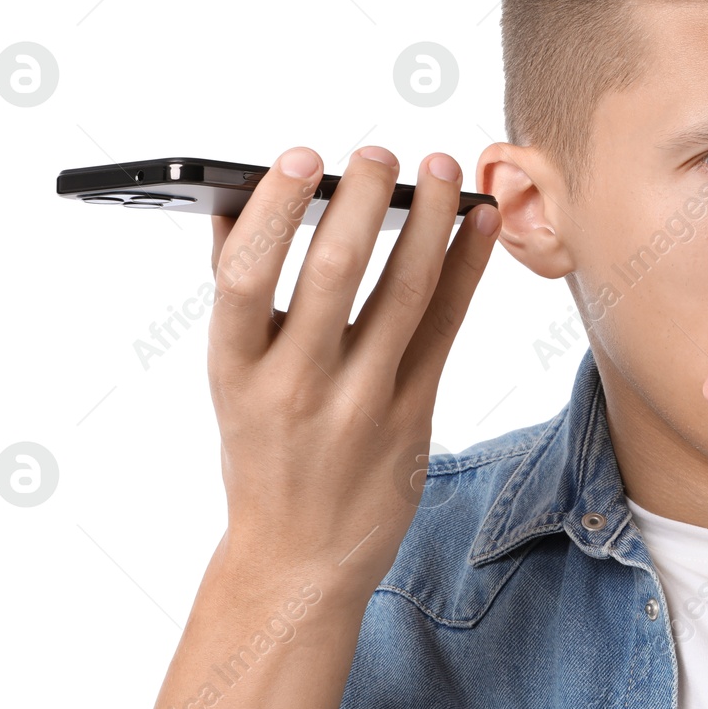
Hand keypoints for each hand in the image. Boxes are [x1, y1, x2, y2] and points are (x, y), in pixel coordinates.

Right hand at [206, 146, 499, 597]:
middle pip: (335, 274)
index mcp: (235, 372)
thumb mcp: (232, 381)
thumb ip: (236, 297)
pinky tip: (476, 223)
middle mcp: (297, 387)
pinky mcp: (414, 416)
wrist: (300, 558)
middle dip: (362, 200)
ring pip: (405, 293)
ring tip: (443, 167)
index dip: (272, 211)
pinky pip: (445, 326)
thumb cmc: (262, 453)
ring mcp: (361, 405)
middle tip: (379, 150)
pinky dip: (464, 267)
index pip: (245, 278)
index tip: (301, 157)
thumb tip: (231, 205)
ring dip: (430, 221)